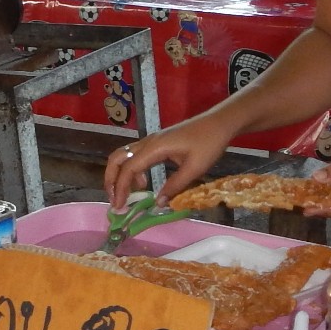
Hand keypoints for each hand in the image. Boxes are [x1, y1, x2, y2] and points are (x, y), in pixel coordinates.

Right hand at [104, 116, 236, 207]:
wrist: (219, 122)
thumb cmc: (209, 143)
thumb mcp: (194, 168)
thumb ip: (174, 186)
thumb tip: (157, 203)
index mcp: (154, 148)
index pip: (128, 169)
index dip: (120, 188)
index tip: (119, 207)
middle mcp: (148, 143)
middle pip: (117, 158)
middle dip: (111, 180)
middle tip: (115, 200)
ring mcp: (151, 141)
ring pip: (124, 156)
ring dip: (119, 175)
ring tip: (127, 196)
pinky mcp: (157, 142)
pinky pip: (135, 156)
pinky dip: (131, 170)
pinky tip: (143, 183)